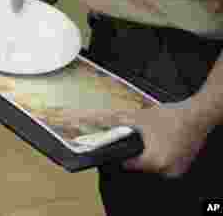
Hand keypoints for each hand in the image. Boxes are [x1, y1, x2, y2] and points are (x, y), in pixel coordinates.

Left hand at [85, 102, 212, 177]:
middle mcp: (165, 171)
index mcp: (154, 162)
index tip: (118, 144)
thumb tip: (91, 119)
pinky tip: (159, 142)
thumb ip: (113, 121)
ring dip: (146, 154)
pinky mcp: (182, 167)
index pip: (126, 164)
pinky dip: (158, 155)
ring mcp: (175, 171)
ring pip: (151, 165)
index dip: (119, 153)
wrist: (196, 115)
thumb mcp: (138, 117)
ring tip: (148, 139)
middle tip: (135, 138)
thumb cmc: (169, 117)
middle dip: (134, 152)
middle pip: (138, 166)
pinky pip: (163, 164)